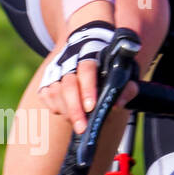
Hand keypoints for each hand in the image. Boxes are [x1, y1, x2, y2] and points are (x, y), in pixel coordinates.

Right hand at [37, 20, 135, 135]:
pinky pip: (46, 96)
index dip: (88, 88)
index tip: (91, 107)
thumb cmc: (111, 66)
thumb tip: (117, 103)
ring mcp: (56, 70)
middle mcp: (71, 61)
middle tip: (82, 127)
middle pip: (68, 85)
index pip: (87, 69)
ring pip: (55, 92)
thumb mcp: (125, 72)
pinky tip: (67, 113)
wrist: (92, 47)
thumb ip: (127, 87)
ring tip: (79, 122)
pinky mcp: (46, 80)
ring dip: (66, 111)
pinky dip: (56, 108)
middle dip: (74, 109)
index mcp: (92, 54)